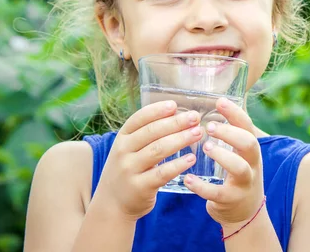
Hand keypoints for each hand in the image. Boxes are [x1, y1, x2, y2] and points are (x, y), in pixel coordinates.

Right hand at [93, 100, 202, 220]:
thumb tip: (177, 115)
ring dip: (180, 139)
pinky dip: (178, 165)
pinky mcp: (140, 187)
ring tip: (197, 133)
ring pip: (158, 150)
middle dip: (176, 122)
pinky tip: (191, 158)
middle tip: (195, 117)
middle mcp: (123, 151)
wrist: (112, 204)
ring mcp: (130, 169)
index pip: (139, 118)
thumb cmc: (128, 170)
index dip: (157, 110)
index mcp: (122, 137)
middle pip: (152, 132)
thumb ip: (146, 135)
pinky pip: (162, 173)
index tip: (175, 105)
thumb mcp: (128, 149)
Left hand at [183, 98, 264, 226]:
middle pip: (249, 144)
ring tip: (205, 147)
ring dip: (222, 156)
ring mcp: (244, 183)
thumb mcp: (241, 153)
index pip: (247, 126)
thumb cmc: (238, 174)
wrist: (247, 212)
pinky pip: (219, 194)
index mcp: (251, 148)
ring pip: (239, 168)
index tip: (219, 101)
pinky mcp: (232, 200)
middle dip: (230, 133)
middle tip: (209, 127)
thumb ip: (231, 133)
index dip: (235, 113)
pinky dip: (202, 187)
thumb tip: (213, 104)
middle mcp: (252, 164)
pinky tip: (188, 179)